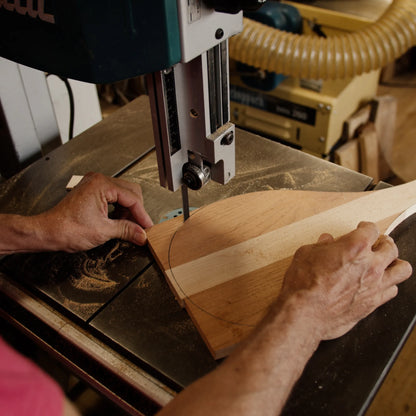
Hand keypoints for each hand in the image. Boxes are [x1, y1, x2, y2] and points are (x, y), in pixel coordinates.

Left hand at [40, 173, 152, 251]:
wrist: (48, 232)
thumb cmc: (67, 229)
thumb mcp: (103, 231)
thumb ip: (126, 230)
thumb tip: (141, 234)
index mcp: (102, 185)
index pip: (132, 198)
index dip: (142, 214)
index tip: (147, 226)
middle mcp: (98, 181)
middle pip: (130, 192)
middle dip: (136, 210)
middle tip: (140, 227)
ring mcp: (94, 185)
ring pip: (123, 194)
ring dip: (128, 210)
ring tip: (128, 226)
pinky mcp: (92, 192)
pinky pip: (113, 196)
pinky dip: (119, 208)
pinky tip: (118, 221)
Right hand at [280, 221, 411, 339]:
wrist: (304, 312)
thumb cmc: (304, 284)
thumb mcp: (306, 254)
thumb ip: (321, 246)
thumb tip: (326, 242)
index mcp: (355, 247)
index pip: (371, 229)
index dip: (365, 227)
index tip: (362, 229)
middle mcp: (370, 265)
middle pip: (390, 247)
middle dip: (383, 242)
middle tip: (376, 244)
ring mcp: (375, 285)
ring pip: (402, 269)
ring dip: (394, 263)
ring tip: (386, 262)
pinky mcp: (373, 303)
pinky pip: (392, 291)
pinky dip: (388, 285)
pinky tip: (379, 283)